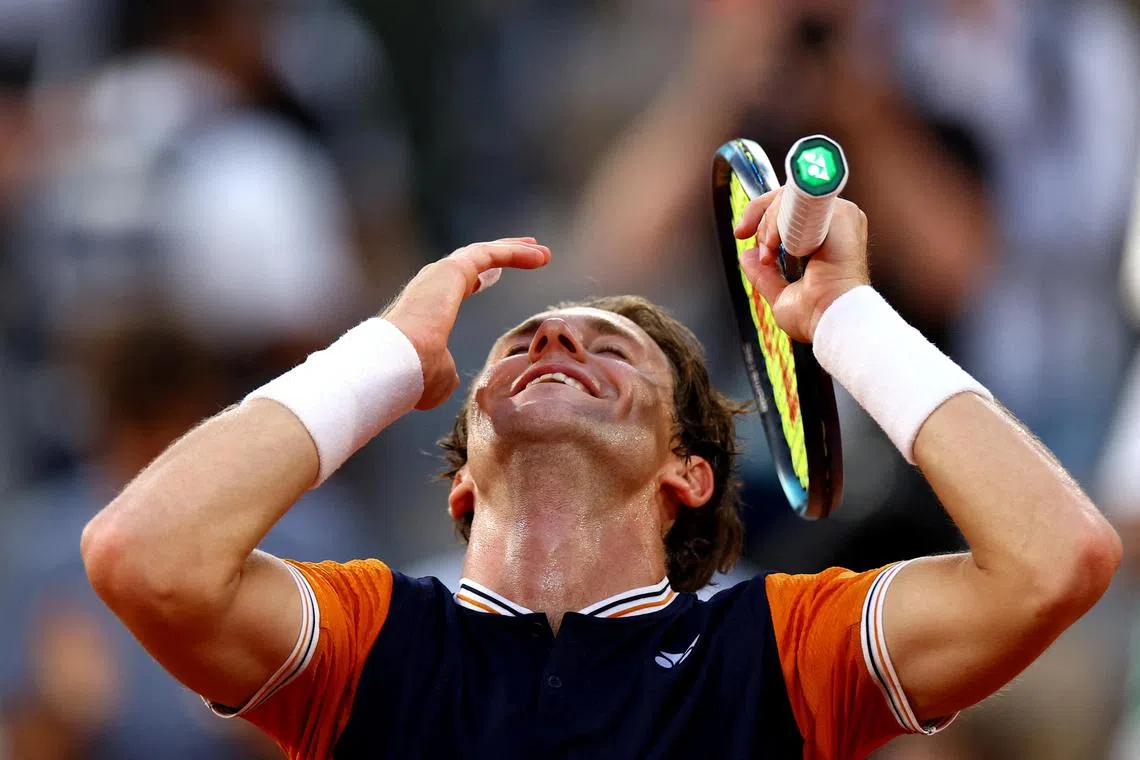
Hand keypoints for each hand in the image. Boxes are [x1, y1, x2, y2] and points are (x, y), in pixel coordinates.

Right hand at [383, 238, 551, 409]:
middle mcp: (431, 284)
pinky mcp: (452, 270)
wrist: (396, 363)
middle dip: (501, 254)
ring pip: (483, 253)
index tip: (494, 275)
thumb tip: (451, 377)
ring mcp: (439, 274)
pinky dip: (516, 253)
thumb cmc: (414, 375)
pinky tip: (538, 256)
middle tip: (528, 251)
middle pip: (472, 260)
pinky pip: (491, 254)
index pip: (457, 284)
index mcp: (428, 306)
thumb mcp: (437, 377)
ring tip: (541, 252)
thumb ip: (447, 371)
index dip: (479, 277)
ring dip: (514, 250)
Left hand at [734, 189, 868, 342]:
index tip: (741, 233)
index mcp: (825, 238)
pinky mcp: (841, 214)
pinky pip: (801, 201)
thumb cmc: (817, 315)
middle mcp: (835, 222)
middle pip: (786, 197)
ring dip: (770, 224)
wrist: (832, 319)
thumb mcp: (781, 294)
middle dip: (761, 220)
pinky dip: (780, 221)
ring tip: (771, 253)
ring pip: (791, 196)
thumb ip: (764, 274)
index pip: (788, 208)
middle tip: (762, 251)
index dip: (761, 215)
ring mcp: (840, 215)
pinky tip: (778, 245)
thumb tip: (748, 256)